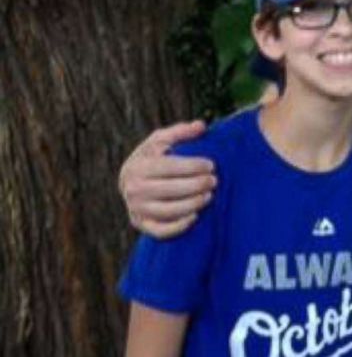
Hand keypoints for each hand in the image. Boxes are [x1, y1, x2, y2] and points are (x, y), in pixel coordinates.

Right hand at [118, 121, 215, 237]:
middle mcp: (134, 189)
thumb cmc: (152, 157)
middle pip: (169, 190)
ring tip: (209, 196)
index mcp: (138, 167)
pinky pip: (160, 231)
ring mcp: (136, 209)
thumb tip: (201, 126)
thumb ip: (181, 131)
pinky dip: (178, 226)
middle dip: (196, 185)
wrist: (131, 180)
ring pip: (167, 211)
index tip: (211, 164)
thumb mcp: (161, 140)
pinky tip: (195, 216)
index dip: (192, 166)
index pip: (168, 167)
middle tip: (214, 180)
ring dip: (192, 204)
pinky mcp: (142, 224)